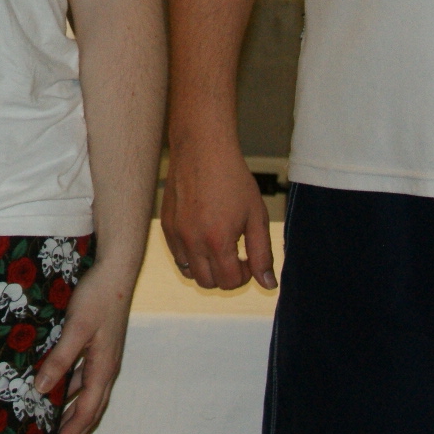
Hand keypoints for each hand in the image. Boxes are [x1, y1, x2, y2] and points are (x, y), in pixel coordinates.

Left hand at [34, 259, 134, 433]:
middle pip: (87, 413)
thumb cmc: (98, 297)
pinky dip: (65, 392)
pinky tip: (47, 391)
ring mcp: (101, 360)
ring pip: (82, 398)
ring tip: (44, 428)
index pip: (85, 415)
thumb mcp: (76, 328)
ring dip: (66, 415)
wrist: (115, 271)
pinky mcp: (95, 349)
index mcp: (103, 370)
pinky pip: (79, 380)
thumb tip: (40, 390)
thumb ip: (60, 359)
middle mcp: (104, 371)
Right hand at [160, 139, 275, 290]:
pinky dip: (191, 255)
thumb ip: (262, 254)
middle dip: (226, 275)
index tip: (249, 258)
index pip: (230, 282)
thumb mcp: (256, 216)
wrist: (202, 149)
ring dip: (207, 268)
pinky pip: (178, 255)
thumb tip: (268, 285)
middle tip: (236, 254)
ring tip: (219, 246)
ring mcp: (176, 234)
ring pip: (190, 273)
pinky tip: (203, 234)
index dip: (245, 275)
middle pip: (209, 283)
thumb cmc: (233, 179)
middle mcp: (193, 241)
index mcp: (218, 240)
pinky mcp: (166, 225)